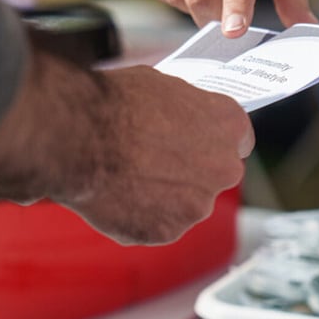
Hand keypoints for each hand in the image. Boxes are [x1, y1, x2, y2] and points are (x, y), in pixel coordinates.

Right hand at [66, 65, 253, 243]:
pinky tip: (118, 195)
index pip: (239, 139)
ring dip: (165, 196)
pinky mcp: (166, 232)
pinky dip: (140, 216)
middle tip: (155, 160)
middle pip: (214, 175)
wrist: (79, 138)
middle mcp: (222, 169)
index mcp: (228, 126)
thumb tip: (179, 118)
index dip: (213, 140)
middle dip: (191, 171)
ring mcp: (196, 206)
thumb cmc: (116, 105)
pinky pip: (157, 225)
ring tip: (128, 176)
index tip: (199, 143)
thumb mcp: (163, 86)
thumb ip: (186, 110)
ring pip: (185, 205)